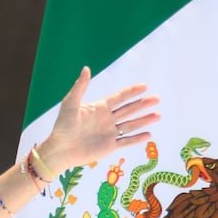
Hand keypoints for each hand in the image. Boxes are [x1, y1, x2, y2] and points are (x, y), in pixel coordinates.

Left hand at [37, 66, 159, 173]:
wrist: (59, 149)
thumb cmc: (62, 126)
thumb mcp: (70, 104)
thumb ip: (80, 87)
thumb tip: (86, 68)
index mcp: (99, 108)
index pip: (119, 98)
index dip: (131, 92)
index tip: (144, 86)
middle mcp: (107, 119)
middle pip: (129, 110)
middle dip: (143, 104)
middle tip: (157, 99)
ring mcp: (109, 133)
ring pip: (130, 125)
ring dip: (144, 120)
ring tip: (158, 115)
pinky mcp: (109, 146)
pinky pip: (126, 141)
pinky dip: (137, 139)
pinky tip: (148, 135)